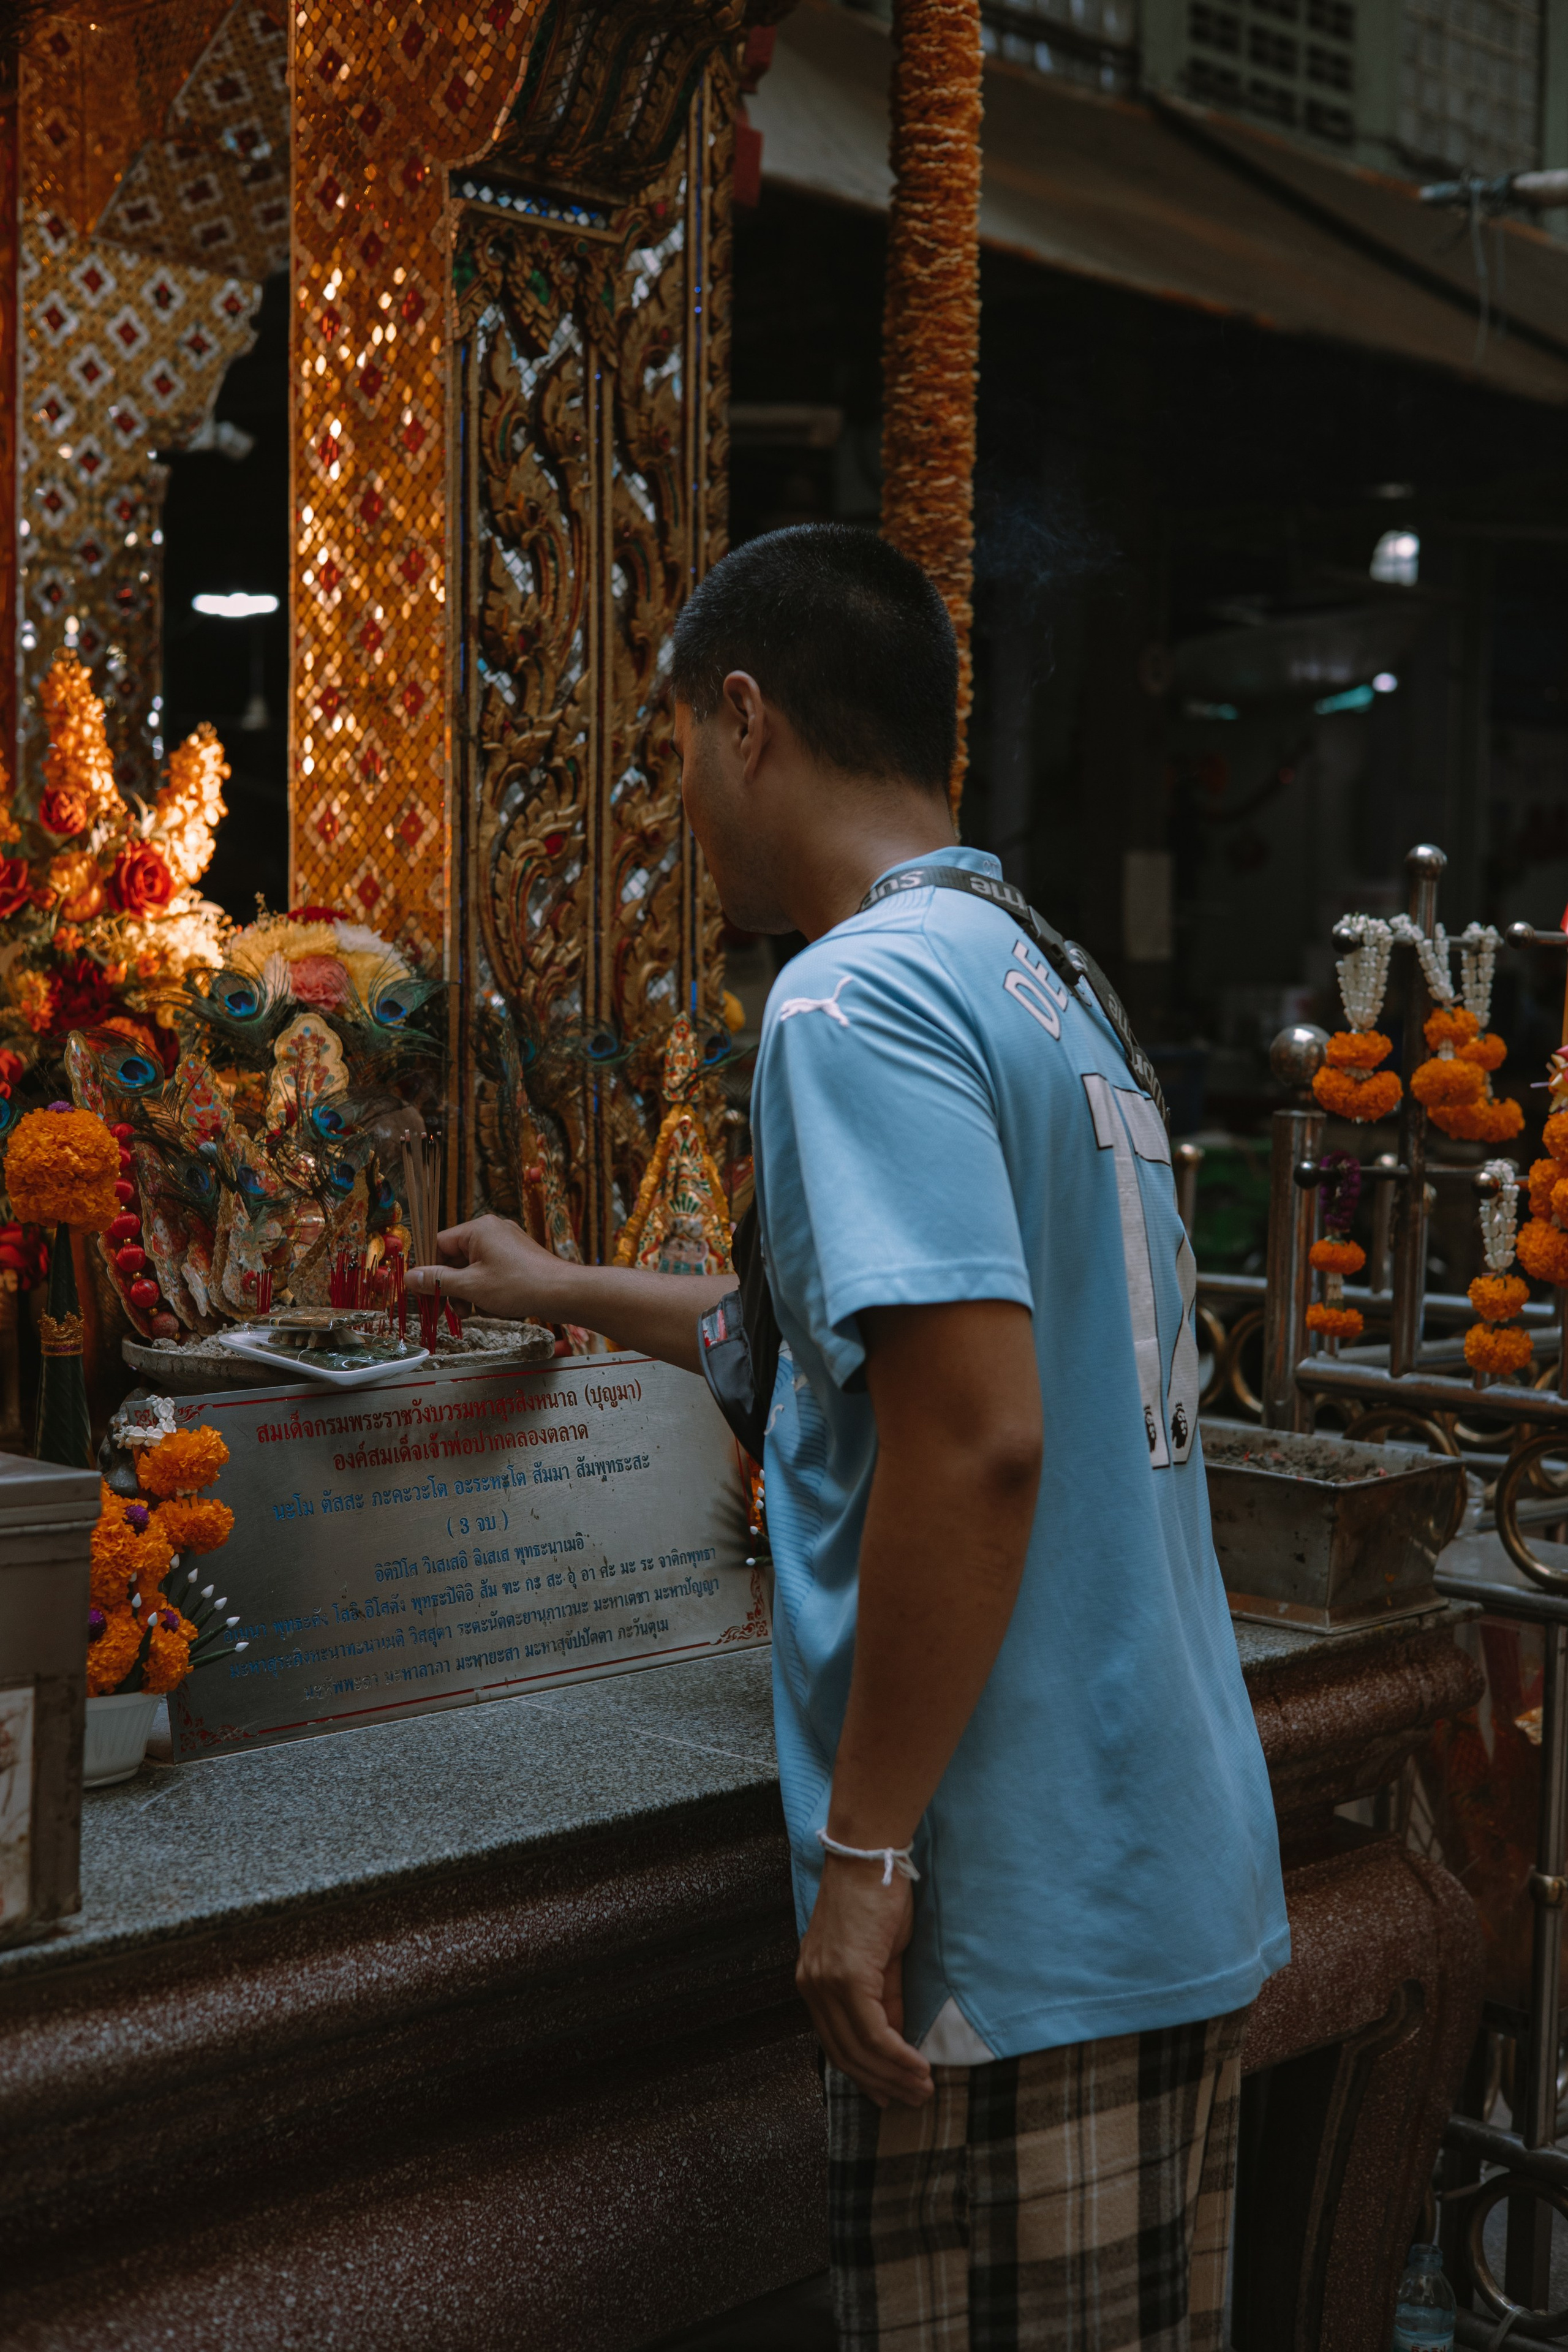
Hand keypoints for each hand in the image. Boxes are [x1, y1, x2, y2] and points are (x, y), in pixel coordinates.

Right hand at [405, 1214, 567, 1324]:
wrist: (563, 1293)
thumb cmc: (520, 1285)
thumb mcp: (471, 1286)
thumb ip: (438, 1280)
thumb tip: (410, 1277)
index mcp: (478, 1229)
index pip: (439, 1244)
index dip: (430, 1269)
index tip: (423, 1290)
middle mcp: (492, 1231)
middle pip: (456, 1259)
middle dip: (452, 1286)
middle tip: (448, 1309)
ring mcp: (507, 1245)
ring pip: (473, 1269)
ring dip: (468, 1293)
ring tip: (473, 1311)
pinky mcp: (517, 1260)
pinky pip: (490, 1274)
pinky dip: (486, 1291)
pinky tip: (492, 1308)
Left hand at [796, 1858, 932, 2108]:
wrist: (869, 1856)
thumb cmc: (876, 1897)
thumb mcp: (880, 1955)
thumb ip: (883, 1997)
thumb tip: (894, 2036)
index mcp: (814, 1981)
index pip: (835, 2043)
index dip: (863, 2073)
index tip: (888, 2094)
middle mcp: (812, 1985)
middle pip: (844, 2053)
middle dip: (881, 2083)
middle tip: (912, 2100)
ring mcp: (826, 1982)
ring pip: (858, 2048)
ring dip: (893, 2075)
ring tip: (922, 2090)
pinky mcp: (847, 1976)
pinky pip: (873, 2031)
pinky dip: (897, 2055)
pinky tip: (918, 2067)